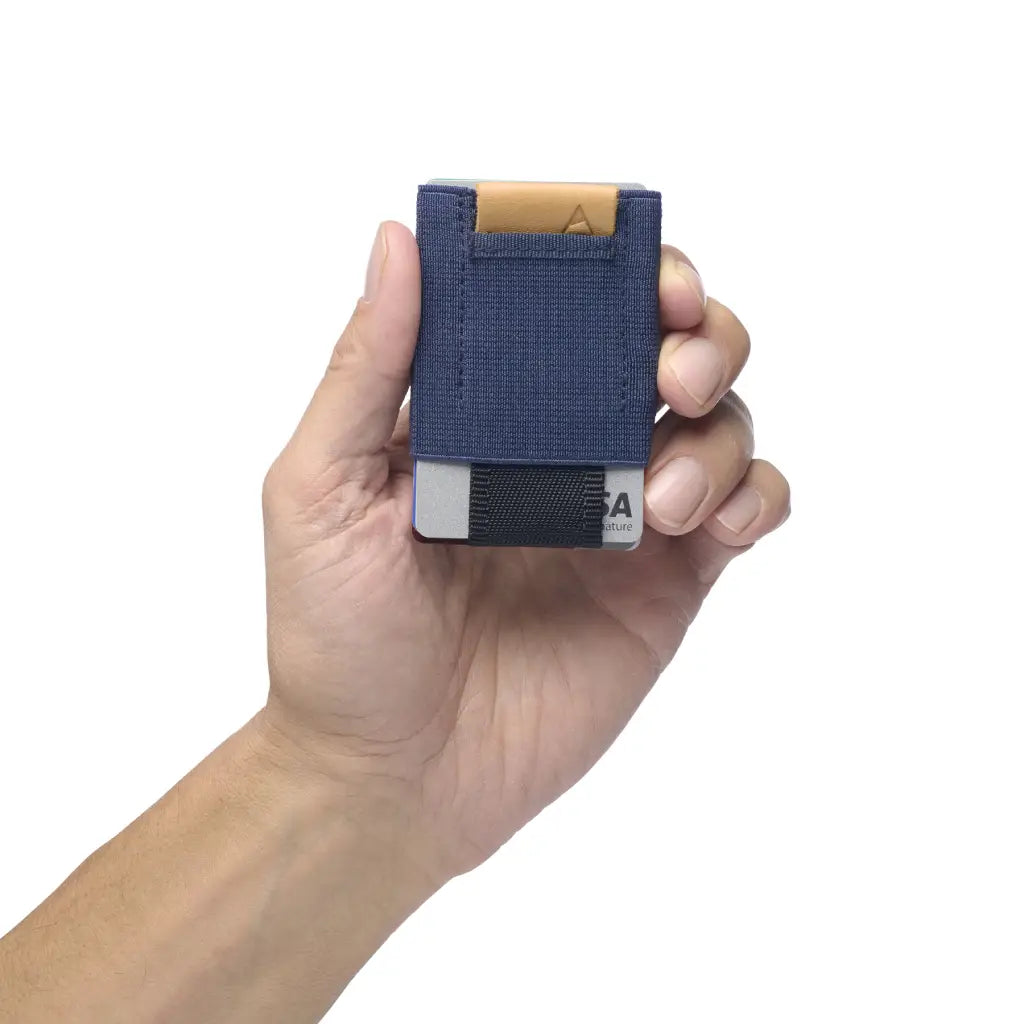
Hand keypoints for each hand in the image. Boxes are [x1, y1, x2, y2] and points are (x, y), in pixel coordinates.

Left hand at [259, 222, 789, 877]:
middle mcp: (562, 450)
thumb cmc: (338, 637)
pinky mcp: (663, 584)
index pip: (571, 309)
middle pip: (667, 349)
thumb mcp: (322, 489)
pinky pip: (744, 511)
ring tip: (657, 500)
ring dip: (717, 431)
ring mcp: (619, 515)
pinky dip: (757, 495)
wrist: (390, 775)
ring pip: (718, 423)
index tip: (644, 273)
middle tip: (673, 371)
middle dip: (697, 336)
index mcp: (487, 413)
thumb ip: (367, 368)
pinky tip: (720, 521)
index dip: (621, 273)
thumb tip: (398, 240)